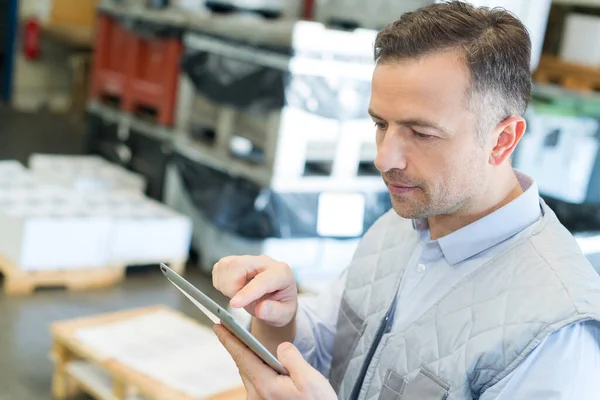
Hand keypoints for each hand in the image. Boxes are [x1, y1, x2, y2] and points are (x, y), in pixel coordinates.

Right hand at [212, 255, 297, 326]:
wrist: (275, 298)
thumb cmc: (281, 305)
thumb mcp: (284, 314)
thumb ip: (274, 312)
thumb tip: (261, 309)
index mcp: (281, 273)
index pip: (261, 280)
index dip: (247, 292)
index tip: (235, 304)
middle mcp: (264, 262)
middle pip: (239, 265)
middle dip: (232, 287)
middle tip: (238, 302)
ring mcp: (249, 259)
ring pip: (226, 265)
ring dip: (225, 284)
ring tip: (236, 295)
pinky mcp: (235, 261)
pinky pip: (219, 268)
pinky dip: (220, 281)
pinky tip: (231, 289)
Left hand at [214, 324, 336, 399]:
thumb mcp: (310, 380)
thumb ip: (292, 358)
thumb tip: (281, 347)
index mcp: (266, 387)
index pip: (242, 357)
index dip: (229, 339)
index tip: (218, 326)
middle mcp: (257, 396)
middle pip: (244, 365)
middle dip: (239, 346)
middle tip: (232, 328)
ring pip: (250, 374)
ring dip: (249, 358)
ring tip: (248, 343)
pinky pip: (257, 382)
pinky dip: (258, 369)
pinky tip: (266, 363)